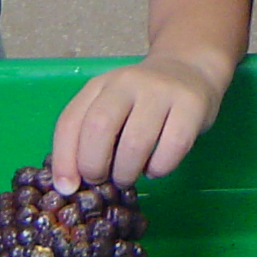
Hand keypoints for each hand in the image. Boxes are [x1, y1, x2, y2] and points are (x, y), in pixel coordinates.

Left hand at [51, 52, 229, 188]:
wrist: (190, 70)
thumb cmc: (142, 101)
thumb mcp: (110, 107)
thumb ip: (87, 138)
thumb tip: (69, 184)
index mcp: (100, 84)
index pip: (71, 121)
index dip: (64, 159)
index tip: (68, 187)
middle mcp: (128, 82)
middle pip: (100, 127)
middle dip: (95, 165)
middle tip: (102, 180)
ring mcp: (161, 91)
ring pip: (135, 142)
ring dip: (126, 172)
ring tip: (128, 177)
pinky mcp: (191, 105)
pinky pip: (171, 148)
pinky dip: (159, 168)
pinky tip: (155, 168)